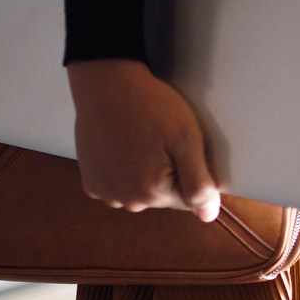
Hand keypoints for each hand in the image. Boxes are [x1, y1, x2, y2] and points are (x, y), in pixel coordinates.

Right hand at [66, 59, 221, 221]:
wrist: (106, 84)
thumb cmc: (149, 107)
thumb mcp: (186, 139)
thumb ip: (199, 182)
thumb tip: (208, 215)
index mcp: (153, 193)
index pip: (189, 199)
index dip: (191, 171)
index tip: (179, 147)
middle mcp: (126, 201)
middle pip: (163, 196)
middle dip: (168, 172)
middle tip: (160, 140)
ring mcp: (105, 193)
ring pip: (140, 192)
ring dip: (144, 172)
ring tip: (140, 140)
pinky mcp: (91, 182)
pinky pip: (118, 184)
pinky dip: (122, 170)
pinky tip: (122, 146)